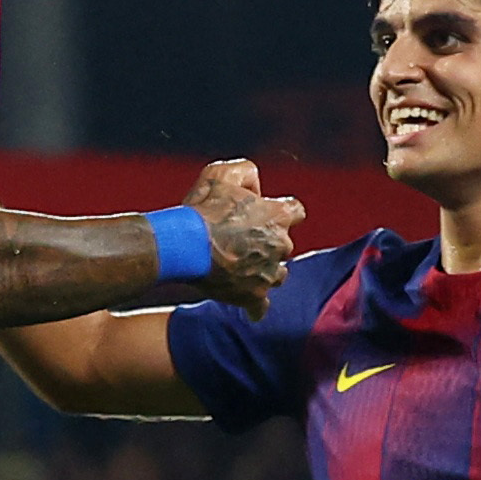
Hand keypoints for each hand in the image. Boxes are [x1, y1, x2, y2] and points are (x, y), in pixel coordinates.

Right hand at [189, 157, 305, 312]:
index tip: (264, 214)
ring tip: (240, 268)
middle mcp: (281, 245)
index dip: (280, 211)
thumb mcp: (221, 173)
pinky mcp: (252, 296)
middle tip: (239, 240)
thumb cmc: (202, 209)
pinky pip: (260, 306)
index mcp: (279, 215)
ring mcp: (268, 273)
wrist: (184, 246)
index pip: (296, 211)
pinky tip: (248, 304)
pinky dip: (254, 305)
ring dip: (263, 271)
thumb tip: (254, 187)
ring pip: (276, 274)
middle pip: (284, 245)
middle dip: (267, 243)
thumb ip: (245, 173)